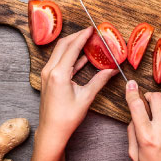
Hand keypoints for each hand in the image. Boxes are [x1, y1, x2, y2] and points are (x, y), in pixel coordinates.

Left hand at [27, 27, 117, 160]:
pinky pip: (59, 61)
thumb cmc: (67, 118)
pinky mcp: (48, 79)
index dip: (83, 36)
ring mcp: (47, 74)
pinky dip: (70, 56)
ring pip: (60, 52)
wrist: (51, 132)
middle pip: (63, 45)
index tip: (92, 29)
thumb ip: (99, 80)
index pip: (72, 47)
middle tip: (90, 32)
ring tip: (87, 41)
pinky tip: (83, 57)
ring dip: (73, 45)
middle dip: (77, 36)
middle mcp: (50, 71)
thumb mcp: (86, 97)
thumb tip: (113, 70)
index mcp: (59, 73)